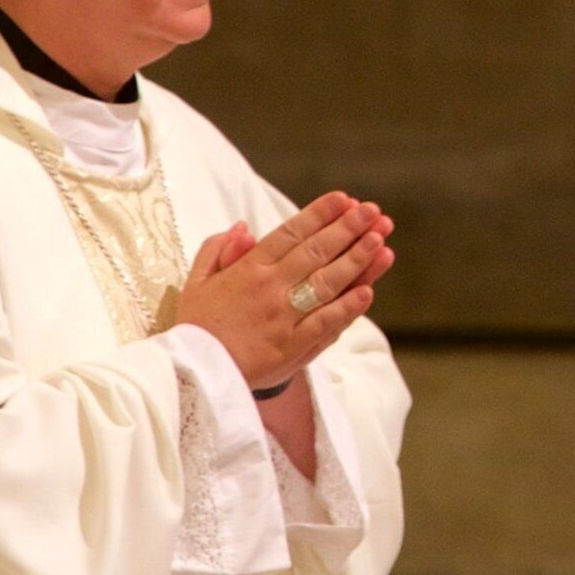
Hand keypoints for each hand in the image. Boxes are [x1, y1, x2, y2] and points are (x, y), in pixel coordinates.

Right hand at [176, 193, 394, 389]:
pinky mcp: (293, 348)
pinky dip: (347, 308)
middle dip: (347, 228)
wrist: (194, 375)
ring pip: (327, 283)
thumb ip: (218, 249)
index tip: (344, 199)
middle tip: (372, 211)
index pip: (290, 233)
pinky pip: (325, 324)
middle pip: (316, 252)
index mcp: (248, 269)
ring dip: (356, 260)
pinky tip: (368, 291)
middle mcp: (270, 289)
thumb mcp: (197, 281)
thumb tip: (244, 226)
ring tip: (380, 240)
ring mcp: (284, 318)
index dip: (320, 213)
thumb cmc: (197, 326)